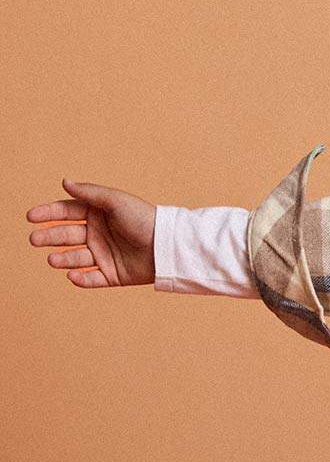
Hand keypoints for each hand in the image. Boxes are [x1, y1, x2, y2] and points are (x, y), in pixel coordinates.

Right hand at [25, 179, 157, 286]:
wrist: (166, 246)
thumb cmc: (143, 218)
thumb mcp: (115, 201)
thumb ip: (88, 193)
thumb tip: (64, 182)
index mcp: (96, 214)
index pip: (66, 212)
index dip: (48, 213)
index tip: (31, 216)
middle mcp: (97, 234)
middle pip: (66, 235)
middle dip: (49, 237)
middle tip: (34, 240)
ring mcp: (103, 255)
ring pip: (75, 258)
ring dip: (62, 259)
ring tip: (52, 260)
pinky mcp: (112, 275)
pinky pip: (91, 279)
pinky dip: (80, 279)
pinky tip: (72, 276)